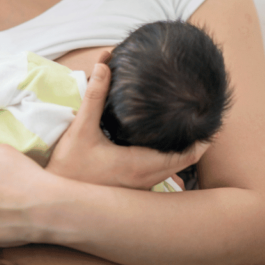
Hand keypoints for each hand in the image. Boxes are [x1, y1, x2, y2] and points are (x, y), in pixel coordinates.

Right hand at [46, 51, 209, 189]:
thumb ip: (94, 96)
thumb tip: (103, 65)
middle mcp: (144, 180)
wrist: (56, 199)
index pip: (185, 156)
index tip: (209, 121)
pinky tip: (159, 147)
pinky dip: (167, 162)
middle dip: (195, 143)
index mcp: (139, 165)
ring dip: (181, 154)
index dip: (201, 140)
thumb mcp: (81, 128)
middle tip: (201, 120)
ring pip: (172, 171)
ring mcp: (139, 189)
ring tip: (186, 131)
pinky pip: (159, 176)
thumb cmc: (68, 166)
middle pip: (183, 163)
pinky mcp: (131, 192)